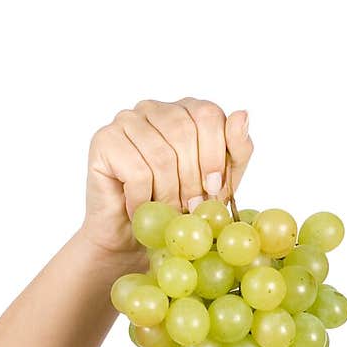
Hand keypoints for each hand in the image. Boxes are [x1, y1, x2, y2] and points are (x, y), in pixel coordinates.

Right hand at [79, 98, 252, 258]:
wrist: (134, 238)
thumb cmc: (180, 208)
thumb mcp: (221, 183)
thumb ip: (236, 150)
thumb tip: (242, 114)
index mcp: (185, 111)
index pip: (207, 114)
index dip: (215, 156)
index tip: (214, 189)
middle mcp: (154, 108)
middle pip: (184, 132)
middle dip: (193, 180)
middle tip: (191, 209)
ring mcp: (127, 120)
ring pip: (161, 155)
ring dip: (170, 195)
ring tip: (168, 214)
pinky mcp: (104, 141)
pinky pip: (136, 171)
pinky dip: (145, 200)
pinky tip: (142, 211)